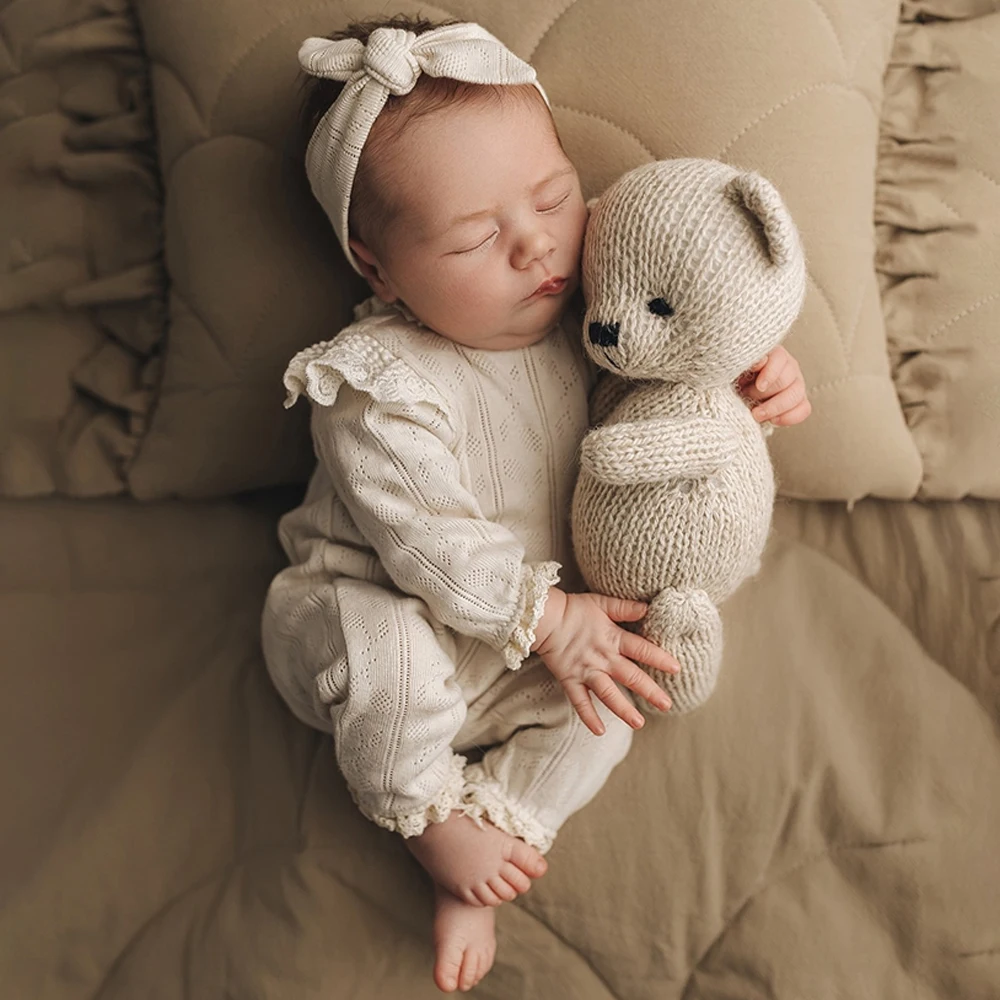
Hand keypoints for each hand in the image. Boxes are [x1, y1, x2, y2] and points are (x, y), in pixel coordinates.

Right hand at [530, 588, 679, 734]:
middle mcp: (602, 657)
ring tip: (639, 723)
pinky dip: (588, 716)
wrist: (543, 617)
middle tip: (667, 705)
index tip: (676, 668)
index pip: (641, 649)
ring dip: (623, 709)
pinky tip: (599, 731)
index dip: (659, 658)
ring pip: (608, 693)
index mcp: (612, 637)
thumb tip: (647, 608)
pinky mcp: (570, 679)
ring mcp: (586, 671)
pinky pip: (579, 701)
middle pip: (630, 676)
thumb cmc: (573, 608)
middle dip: (650, 691)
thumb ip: (624, 608)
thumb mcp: (601, 603)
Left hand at [735, 345, 810, 425]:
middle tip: (748, 399)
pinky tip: (772, 420)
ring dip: (775, 408)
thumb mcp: (737, 368)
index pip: (779, 358)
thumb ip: (747, 363)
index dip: (770, 373)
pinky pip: (804, 409)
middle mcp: (789, 367)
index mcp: (774, 355)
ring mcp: (797, 384)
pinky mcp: (799, 401)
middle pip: (786, 380)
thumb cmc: (738, 377)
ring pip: (796, 395)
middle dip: (766, 394)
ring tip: (757, 414)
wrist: (740, 391)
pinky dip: (789, 417)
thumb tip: (758, 361)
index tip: (759, 386)